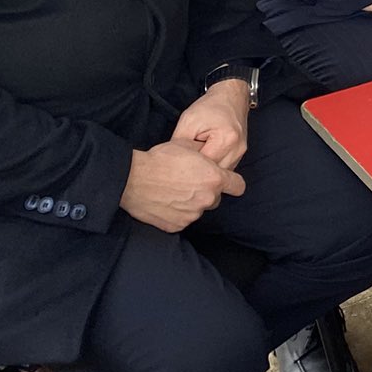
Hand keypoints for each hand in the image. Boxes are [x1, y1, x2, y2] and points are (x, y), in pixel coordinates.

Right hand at [119, 141, 244, 231]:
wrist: (133, 179)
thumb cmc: (160, 159)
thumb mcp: (187, 146)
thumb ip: (205, 154)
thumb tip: (209, 156)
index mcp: (214, 178)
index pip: (238, 186)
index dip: (233, 183)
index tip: (227, 182)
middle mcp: (207, 199)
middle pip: (215, 198)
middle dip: (207, 192)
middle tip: (189, 183)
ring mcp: (192, 215)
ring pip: (199, 209)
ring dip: (192, 203)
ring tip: (173, 192)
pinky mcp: (177, 226)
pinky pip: (183, 219)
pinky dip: (177, 213)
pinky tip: (165, 202)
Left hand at [171, 79, 250, 168]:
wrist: (231, 96)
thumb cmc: (210, 106)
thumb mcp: (188, 121)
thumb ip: (179, 144)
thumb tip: (171, 163)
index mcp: (226, 140)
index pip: (203, 167)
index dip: (188, 166)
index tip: (178, 162)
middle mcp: (237, 150)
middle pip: (212, 174)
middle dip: (197, 170)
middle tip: (185, 162)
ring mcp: (240, 154)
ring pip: (218, 174)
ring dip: (206, 169)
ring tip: (195, 158)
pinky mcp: (239, 155)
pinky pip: (223, 169)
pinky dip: (213, 166)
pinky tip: (204, 157)